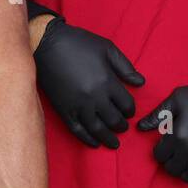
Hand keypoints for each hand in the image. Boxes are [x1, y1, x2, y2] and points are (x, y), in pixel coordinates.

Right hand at [33, 18, 144, 148]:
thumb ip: (125, 67)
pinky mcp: (64, 110)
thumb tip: (141, 82)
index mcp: (107, 81)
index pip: (126, 104)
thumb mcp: (107, 48)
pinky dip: (87, 139)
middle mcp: (95, 97)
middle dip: (121, 126)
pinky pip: (78, 130)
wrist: (47, 45)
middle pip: (113, 119)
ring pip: (97, 129)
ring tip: (114, 142)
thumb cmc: (79, 44)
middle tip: (123, 128)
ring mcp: (78, 106)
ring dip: (108, 138)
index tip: (129, 112)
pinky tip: (95, 143)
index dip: (130, 110)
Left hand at [137, 80, 187, 182]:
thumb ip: (157, 115)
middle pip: (171, 168)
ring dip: (184, 168)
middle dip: (171, 159)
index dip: (161, 148)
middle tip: (177, 148)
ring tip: (187, 156)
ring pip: (186, 177)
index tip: (167, 142)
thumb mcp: (177, 99)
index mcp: (177, 135)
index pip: (159, 156)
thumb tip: (140, 127)